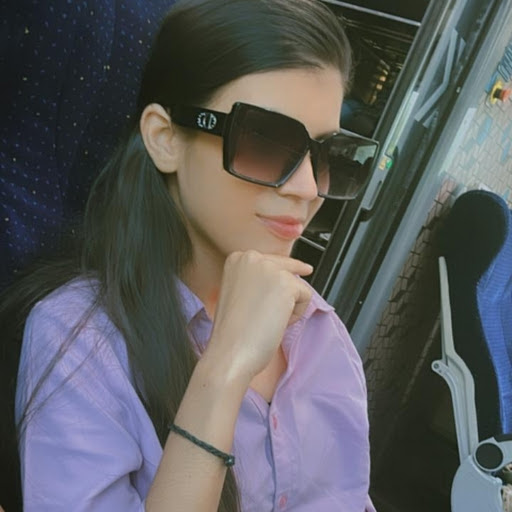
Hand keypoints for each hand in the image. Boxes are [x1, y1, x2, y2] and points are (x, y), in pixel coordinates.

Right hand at [202, 250, 312, 383]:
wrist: (230, 352)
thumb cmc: (232, 332)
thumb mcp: (239, 293)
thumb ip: (255, 280)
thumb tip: (281, 277)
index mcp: (237, 259)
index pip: (271, 261)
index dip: (280, 277)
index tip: (297, 273)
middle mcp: (251, 257)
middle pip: (287, 269)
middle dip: (286, 293)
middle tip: (279, 310)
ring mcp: (269, 267)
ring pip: (297, 284)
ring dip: (289, 306)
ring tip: (267, 321)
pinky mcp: (285, 282)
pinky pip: (306, 296)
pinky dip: (296, 314)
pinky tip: (277, 323)